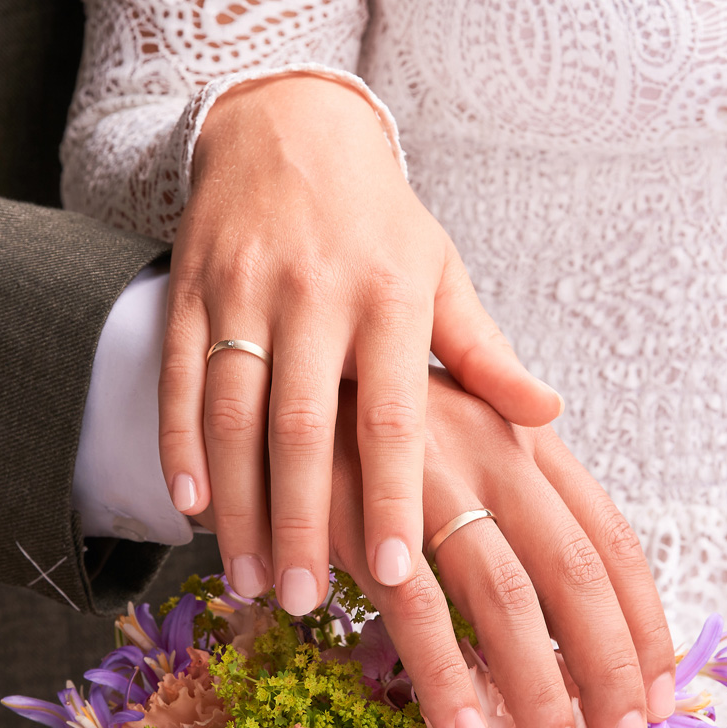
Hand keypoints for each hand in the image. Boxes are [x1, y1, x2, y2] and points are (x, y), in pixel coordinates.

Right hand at [158, 73, 561, 616]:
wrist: (288, 127)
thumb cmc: (377, 220)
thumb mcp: (440, 271)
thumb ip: (483, 352)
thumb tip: (548, 415)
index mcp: (391, 295)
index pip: (394, 414)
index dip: (391, 495)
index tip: (393, 572)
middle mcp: (315, 292)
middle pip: (302, 426)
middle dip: (298, 520)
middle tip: (299, 599)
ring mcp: (244, 289)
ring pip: (230, 411)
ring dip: (235, 502)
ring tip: (246, 577)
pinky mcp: (191, 289)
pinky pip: (178, 376)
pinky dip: (178, 444)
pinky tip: (190, 506)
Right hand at [327, 372, 675, 727]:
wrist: (280, 371)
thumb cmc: (376, 414)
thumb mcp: (463, 428)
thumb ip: (520, 485)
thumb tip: (576, 575)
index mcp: (525, 437)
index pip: (611, 537)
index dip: (645, 625)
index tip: (662, 697)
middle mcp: (491, 451)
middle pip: (575, 572)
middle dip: (611, 671)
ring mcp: (427, 480)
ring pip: (505, 597)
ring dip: (538, 690)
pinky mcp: (360, 512)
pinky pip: (414, 606)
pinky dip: (445, 675)